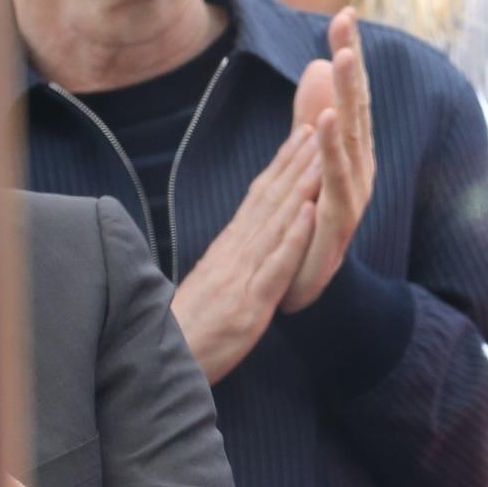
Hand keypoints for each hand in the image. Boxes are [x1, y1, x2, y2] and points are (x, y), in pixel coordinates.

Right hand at [171, 125, 322, 383]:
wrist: (165, 362)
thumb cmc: (190, 328)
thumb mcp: (215, 285)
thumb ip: (231, 261)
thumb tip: (242, 241)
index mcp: (230, 249)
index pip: (260, 198)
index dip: (282, 164)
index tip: (302, 134)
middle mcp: (235, 253)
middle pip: (271, 199)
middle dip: (297, 161)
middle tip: (319, 124)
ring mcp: (242, 275)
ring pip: (277, 223)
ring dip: (300, 187)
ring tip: (321, 154)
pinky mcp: (249, 303)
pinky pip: (276, 266)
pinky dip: (293, 238)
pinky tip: (310, 213)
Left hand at [281, 9, 375, 310]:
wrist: (299, 285)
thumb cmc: (306, 225)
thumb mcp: (305, 160)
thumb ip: (310, 115)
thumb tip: (320, 64)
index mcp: (350, 153)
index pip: (350, 95)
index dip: (349, 54)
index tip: (343, 12)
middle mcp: (359, 170)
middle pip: (356, 108)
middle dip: (353, 65)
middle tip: (346, 21)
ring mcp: (352, 196)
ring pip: (352, 138)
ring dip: (349, 98)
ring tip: (343, 59)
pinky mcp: (338, 222)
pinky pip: (336, 180)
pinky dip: (332, 148)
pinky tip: (325, 120)